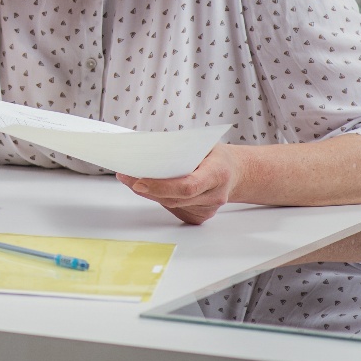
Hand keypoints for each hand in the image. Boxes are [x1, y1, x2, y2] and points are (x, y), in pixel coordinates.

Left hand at [119, 144, 247, 224]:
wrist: (235, 172)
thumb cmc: (215, 155)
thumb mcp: (202, 144)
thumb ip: (179, 148)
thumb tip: (145, 147)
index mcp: (218, 173)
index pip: (188, 186)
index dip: (162, 186)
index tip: (139, 181)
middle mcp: (215, 195)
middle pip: (175, 198)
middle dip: (147, 188)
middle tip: (125, 176)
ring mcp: (209, 209)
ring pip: (171, 204)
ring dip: (149, 193)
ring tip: (129, 179)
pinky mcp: (201, 216)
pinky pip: (175, 209)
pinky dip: (160, 198)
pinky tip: (149, 188)